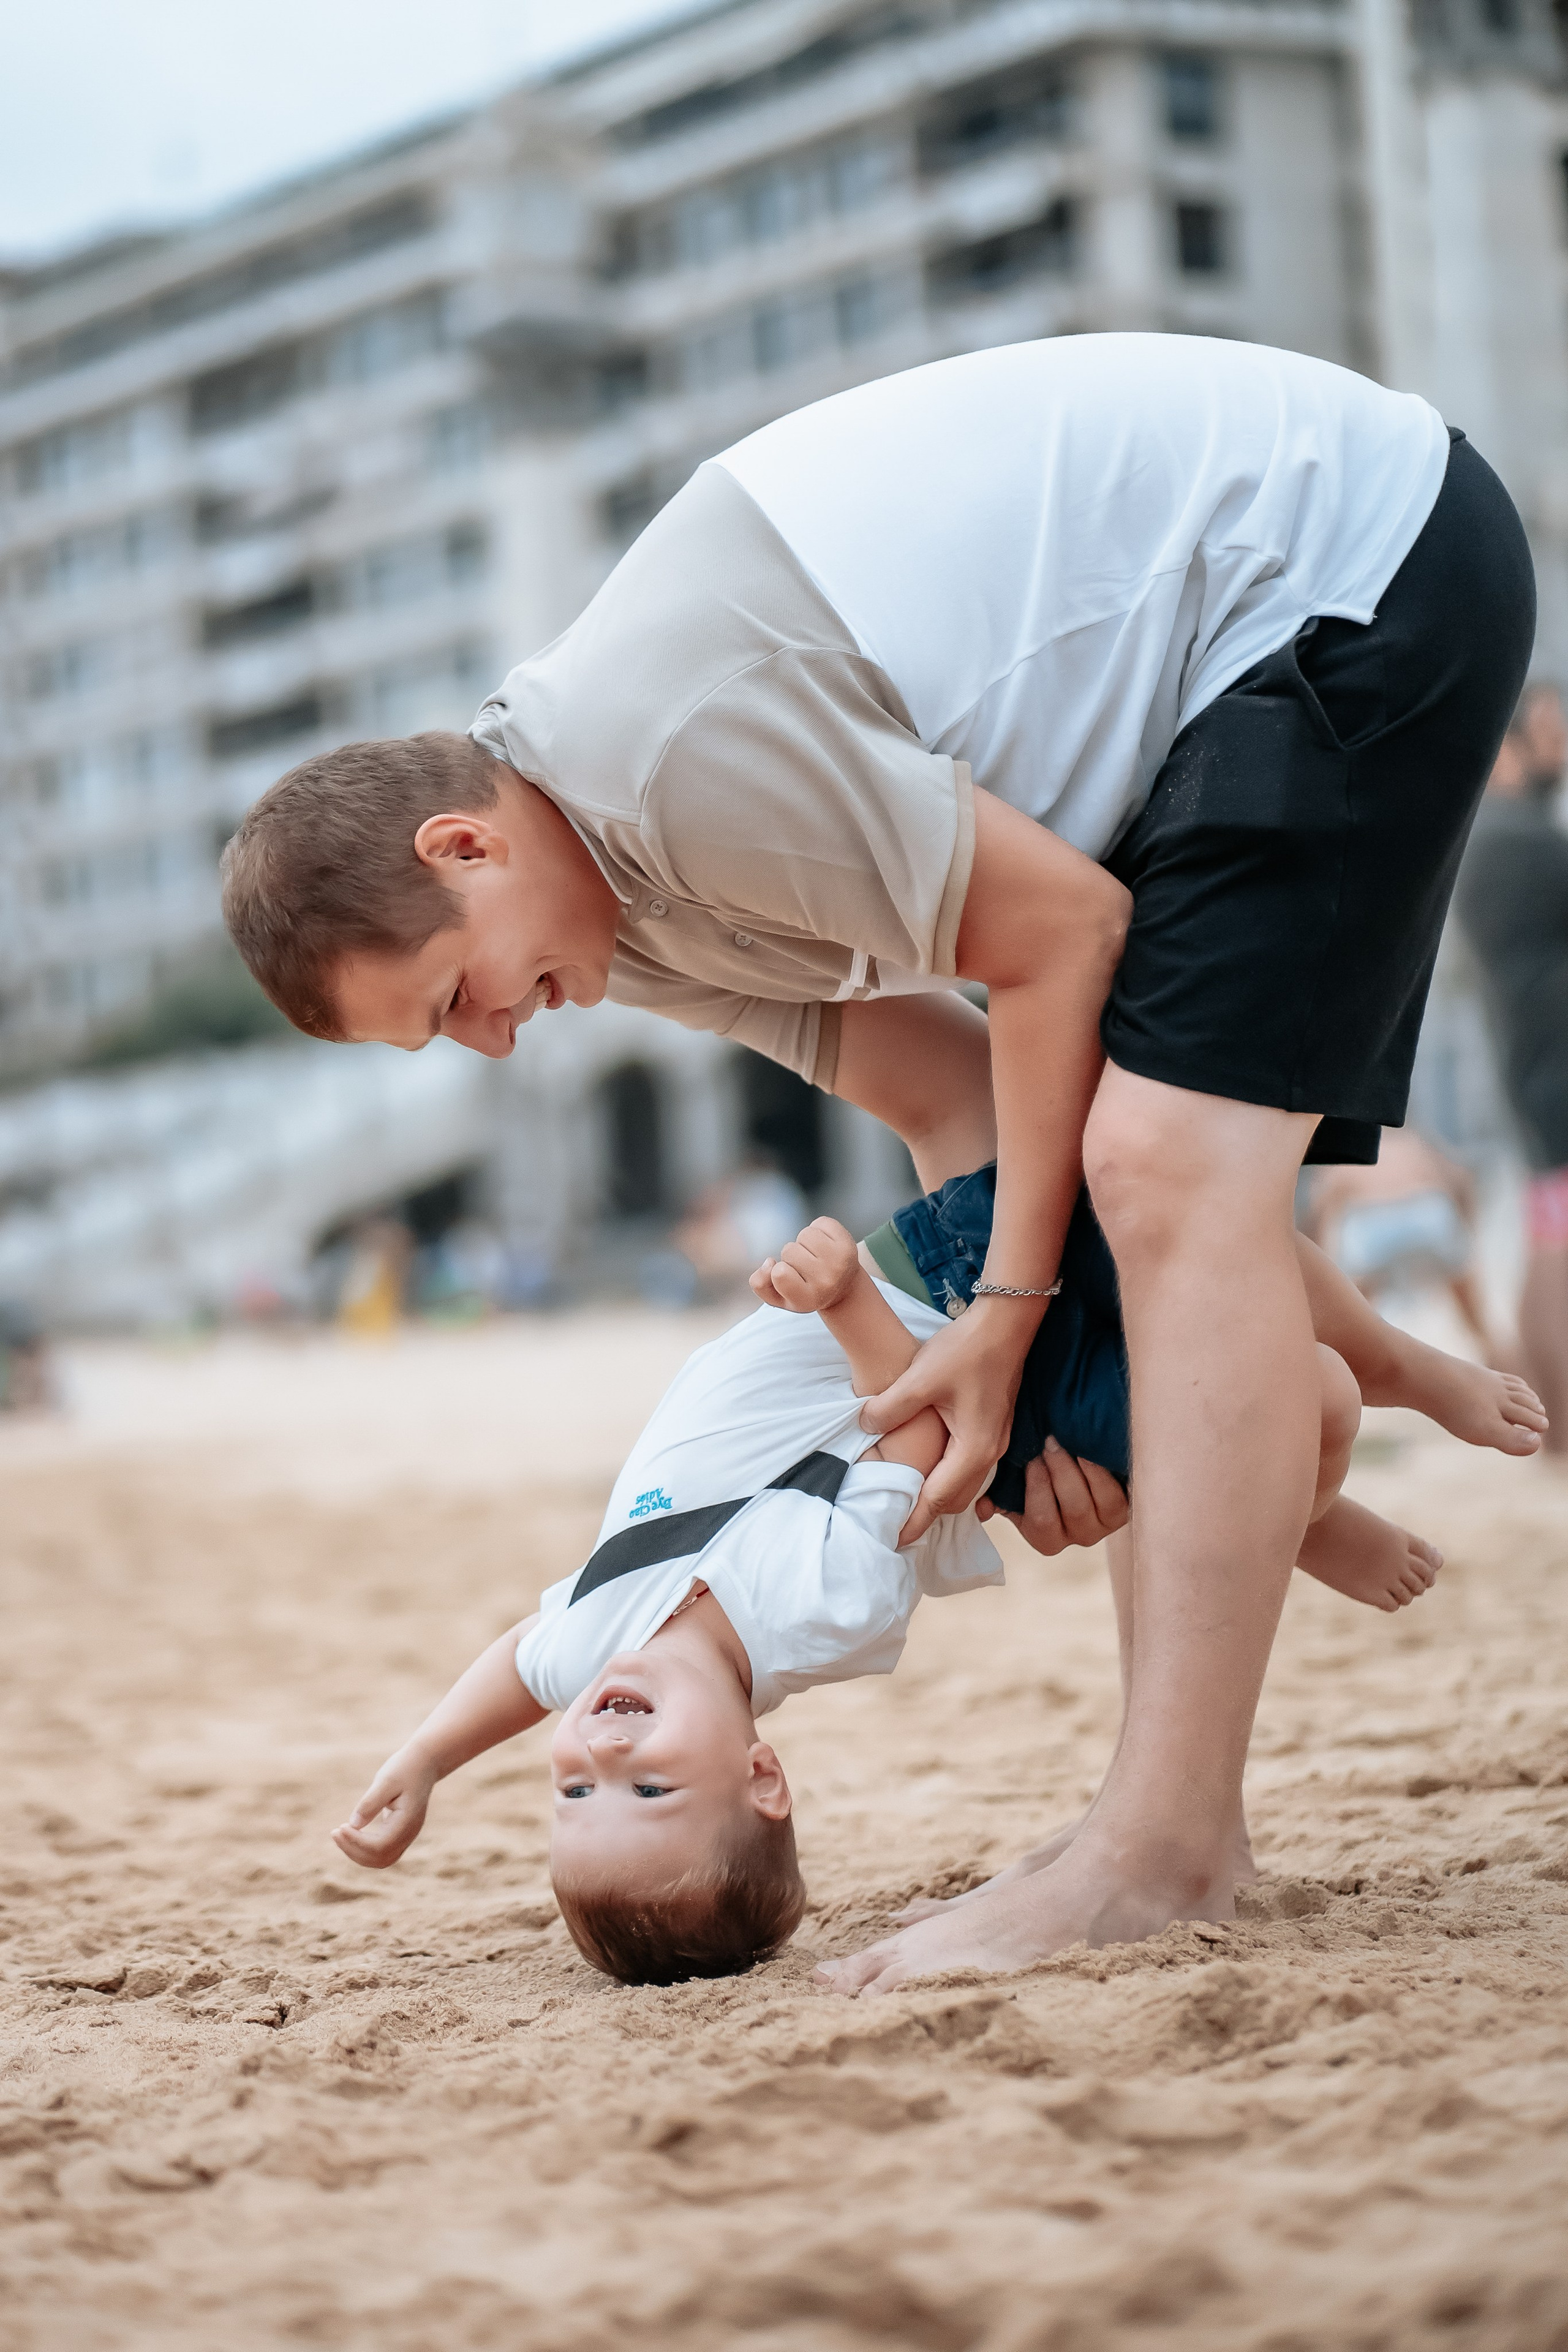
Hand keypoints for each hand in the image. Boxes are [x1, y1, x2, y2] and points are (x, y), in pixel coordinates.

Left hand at [332, 1746, 437, 1868]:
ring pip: (381, 1859)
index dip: (357, 1842)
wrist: (425, 1763)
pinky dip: (364, 1848)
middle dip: (354, 1850)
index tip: (340, 1827)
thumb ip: (370, 1802)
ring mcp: (406, 1835)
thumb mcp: (386, 1780)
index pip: (380, 1846)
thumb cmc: (405, 1768)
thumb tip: (353, 1825)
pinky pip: (382, 1851)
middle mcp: (409, 1833)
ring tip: (340, 1835)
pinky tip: (351, 1832)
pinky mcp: (400, 1832)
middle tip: (335, 1832)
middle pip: (380, 1858)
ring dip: (358, 1852)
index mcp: (408, 1821)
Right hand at [750, 1217, 860, 1313]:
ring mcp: (840, 1261)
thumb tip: (769, 1262)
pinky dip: (818, 1229)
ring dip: (804, 1242)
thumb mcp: (779, 1297)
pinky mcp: (848, 1244)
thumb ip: (760, 1284)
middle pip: (789, 1250)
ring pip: (805, 1234)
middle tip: (805, 1267)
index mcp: (808, 1299)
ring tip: (814, 1255)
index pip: (780, 1273)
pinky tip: (824, 1245)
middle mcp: (827, 1281)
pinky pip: (821, 1222)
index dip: (779, 1270)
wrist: (844, 1287)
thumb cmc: (804, 1290)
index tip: (791, 1278)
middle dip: (792, 1255)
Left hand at [861, 1295, 1035, 1542]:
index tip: (890, 1541)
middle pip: (953, 1500)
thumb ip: (889, 1408)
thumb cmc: (966, 1350)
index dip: (913, 1522)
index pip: (937, 1500)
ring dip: (936, 1497)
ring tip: (905, 1502)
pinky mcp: (993, 1427)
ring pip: (963, 1485)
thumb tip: (864, 1426)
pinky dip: (947, 1478)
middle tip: (891, 1523)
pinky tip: (927, 1469)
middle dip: (924, 1516)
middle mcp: (990, 1453)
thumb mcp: (919, 1378)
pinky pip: (968, 1467)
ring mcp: (995, 1441)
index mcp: (974, 1449)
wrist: (1005, 1323)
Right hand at [976, 1438, 1127, 1555]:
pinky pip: (1116, 1496)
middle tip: (1050, 1441)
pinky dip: (1103, 1472)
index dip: (1037, 1487)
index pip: (1041, 1520)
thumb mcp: (1014, 1483)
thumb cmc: (1040, 1469)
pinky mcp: (1123, 1511)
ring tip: (1070, 1440)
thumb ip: (996, 1493)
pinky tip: (1092, 1449)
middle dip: (1060, 1470)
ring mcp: (1103, 1526)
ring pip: (1097, 1503)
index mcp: (1045, 1536)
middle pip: (1072, 1509)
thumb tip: (982, 1508)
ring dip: (1082, 1468)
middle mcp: (1077, 1537)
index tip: (1032, 1457)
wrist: (1076, 1458)